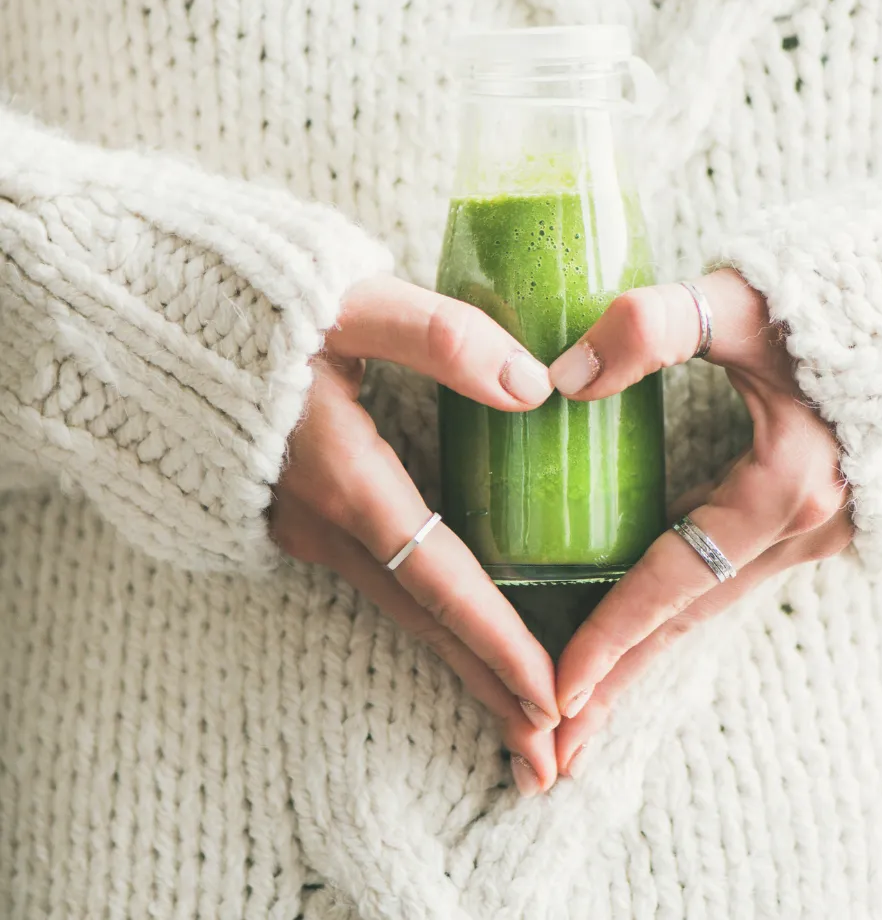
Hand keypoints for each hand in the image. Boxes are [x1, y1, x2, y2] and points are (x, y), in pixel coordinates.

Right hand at [270, 275, 560, 795]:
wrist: (147, 325)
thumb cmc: (252, 307)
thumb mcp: (350, 304)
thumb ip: (441, 339)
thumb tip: (533, 387)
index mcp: (346, 478)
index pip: (439, 580)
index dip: (496, 641)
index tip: (549, 701)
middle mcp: (324, 523)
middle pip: (424, 621)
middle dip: (489, 688)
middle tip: (547, 761)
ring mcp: (304, 527)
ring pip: (401, 609)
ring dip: (461, 665)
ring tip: (515, 720)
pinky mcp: (299, 516)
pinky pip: (379, 584)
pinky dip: (429, 624)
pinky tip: (457, 638)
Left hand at [548, 268, 853, 775]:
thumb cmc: (842, 297)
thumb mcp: (743, 301)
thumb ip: (654, 325)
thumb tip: (565, 378)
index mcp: (788, 486)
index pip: (676, 579)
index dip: (612, 634)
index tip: (555, 689)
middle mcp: (806, 527)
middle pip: (690, 617)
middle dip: (622, 678)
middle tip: (558, 744)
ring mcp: (818, 529)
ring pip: (713, 604)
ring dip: (650, 652)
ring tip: (591, 701)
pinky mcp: (814, 517)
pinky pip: (733, 579)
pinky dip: (682, 612)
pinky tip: (648, 624)